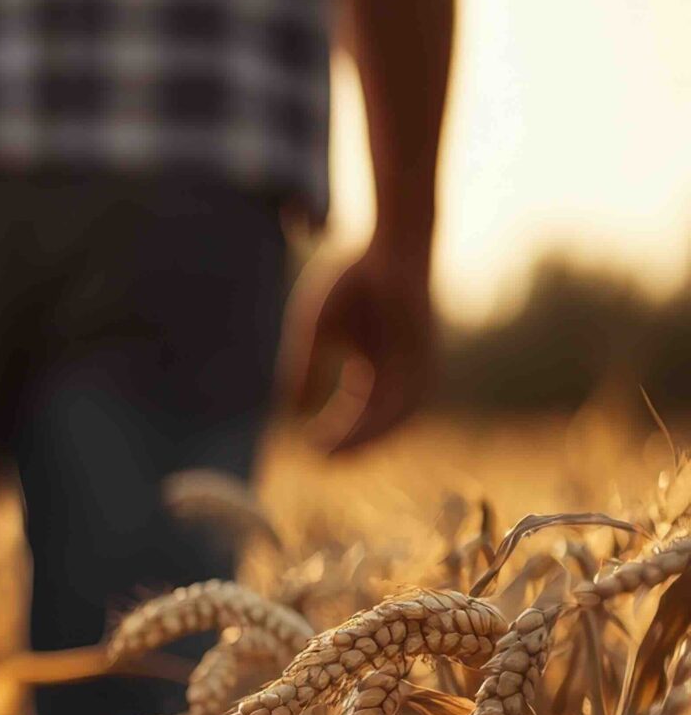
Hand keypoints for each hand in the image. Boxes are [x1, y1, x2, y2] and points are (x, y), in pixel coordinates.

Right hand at [285, 240, 435, 454]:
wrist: (391, 250)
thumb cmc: (351, 284)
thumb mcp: (316, 332)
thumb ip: (306, 370)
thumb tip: (292, 410)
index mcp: (374, 369)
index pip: (356, 412)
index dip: (333, 433)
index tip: (309, 448)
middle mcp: (399, 374)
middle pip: (377, 423)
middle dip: (349, 446)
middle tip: (322, 463)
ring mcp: (415, 368)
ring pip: (393, 418)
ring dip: (363, 441)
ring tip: (333, 454)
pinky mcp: (423, 359)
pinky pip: (404, 400)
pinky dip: (378, 420)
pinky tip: (353, 429)